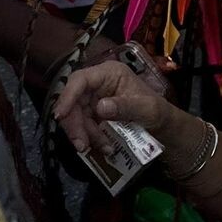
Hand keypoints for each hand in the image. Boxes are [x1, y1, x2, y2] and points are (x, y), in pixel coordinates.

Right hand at [52, 60, 176, 157]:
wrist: (161, 124)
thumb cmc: (157, 110)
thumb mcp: (147, 109)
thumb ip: (126, 106)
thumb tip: (100, 107)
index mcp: (110, 73)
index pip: (80, 79)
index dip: (67, 96)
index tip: (60, 115)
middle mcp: (98, 83)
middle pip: (74, 101)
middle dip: (75, 125)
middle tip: (82, 145)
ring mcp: (94, 98)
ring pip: (76, 116)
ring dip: (85, 135)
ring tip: (104, 149)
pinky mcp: (93, 113)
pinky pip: (83, 125)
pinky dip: (90, 138)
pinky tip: (104, 148)